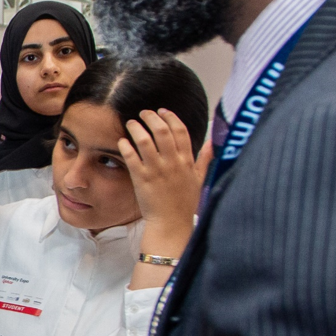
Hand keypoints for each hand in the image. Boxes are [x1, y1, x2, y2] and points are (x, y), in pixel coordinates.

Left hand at [118, 109, 206, 230]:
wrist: (171, 224)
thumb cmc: (185, 203)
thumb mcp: (200, 179)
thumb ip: (205, 159)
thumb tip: (214, 142)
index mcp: (187, 161)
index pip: (180, 131)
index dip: (170, 117)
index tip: (162, 111)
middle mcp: (172, 163)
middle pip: (162, 131)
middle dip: (151, 117)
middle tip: (144, 113)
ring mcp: (156, 171)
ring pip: (145, 140)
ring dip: (136, 128)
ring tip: (131, 123)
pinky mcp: (141, 179)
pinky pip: (131, 157)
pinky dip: (125, 146)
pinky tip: (122, 141)